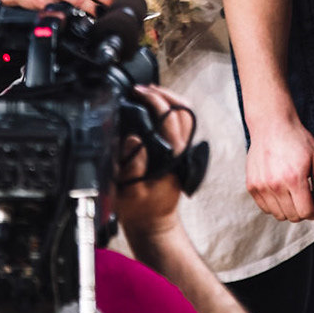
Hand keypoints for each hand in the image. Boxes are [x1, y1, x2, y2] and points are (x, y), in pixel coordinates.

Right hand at [114, 84, 196, 239]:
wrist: (153, 224)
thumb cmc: (142, 210)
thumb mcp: (129, 191)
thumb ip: (131, 165)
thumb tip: (133, 138)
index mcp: (172, 156)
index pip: (170, 118)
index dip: (155, 100)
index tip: (139, 93)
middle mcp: (181, 150)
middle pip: (183, 110)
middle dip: (163, 93)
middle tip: (142, 88)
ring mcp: (181, 150)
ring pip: (184, 115)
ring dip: (167, 100)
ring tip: (146, 93)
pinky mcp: (177, 152)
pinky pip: (178, 124)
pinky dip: (167, 110)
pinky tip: (152, 108)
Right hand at [246, 117, 313, 222]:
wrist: (271, 125)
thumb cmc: (297, 140)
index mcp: (294, 178)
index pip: (306, 212)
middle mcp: (275, 184)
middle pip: (292, 216)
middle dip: (303, 211)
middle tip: (307, 197)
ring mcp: (261, 186)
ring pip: (278, 215)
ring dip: (289, 209)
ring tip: (294, 192)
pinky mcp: (251, 186)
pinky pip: (266, 208)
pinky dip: (275, 205)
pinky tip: (281, 190)